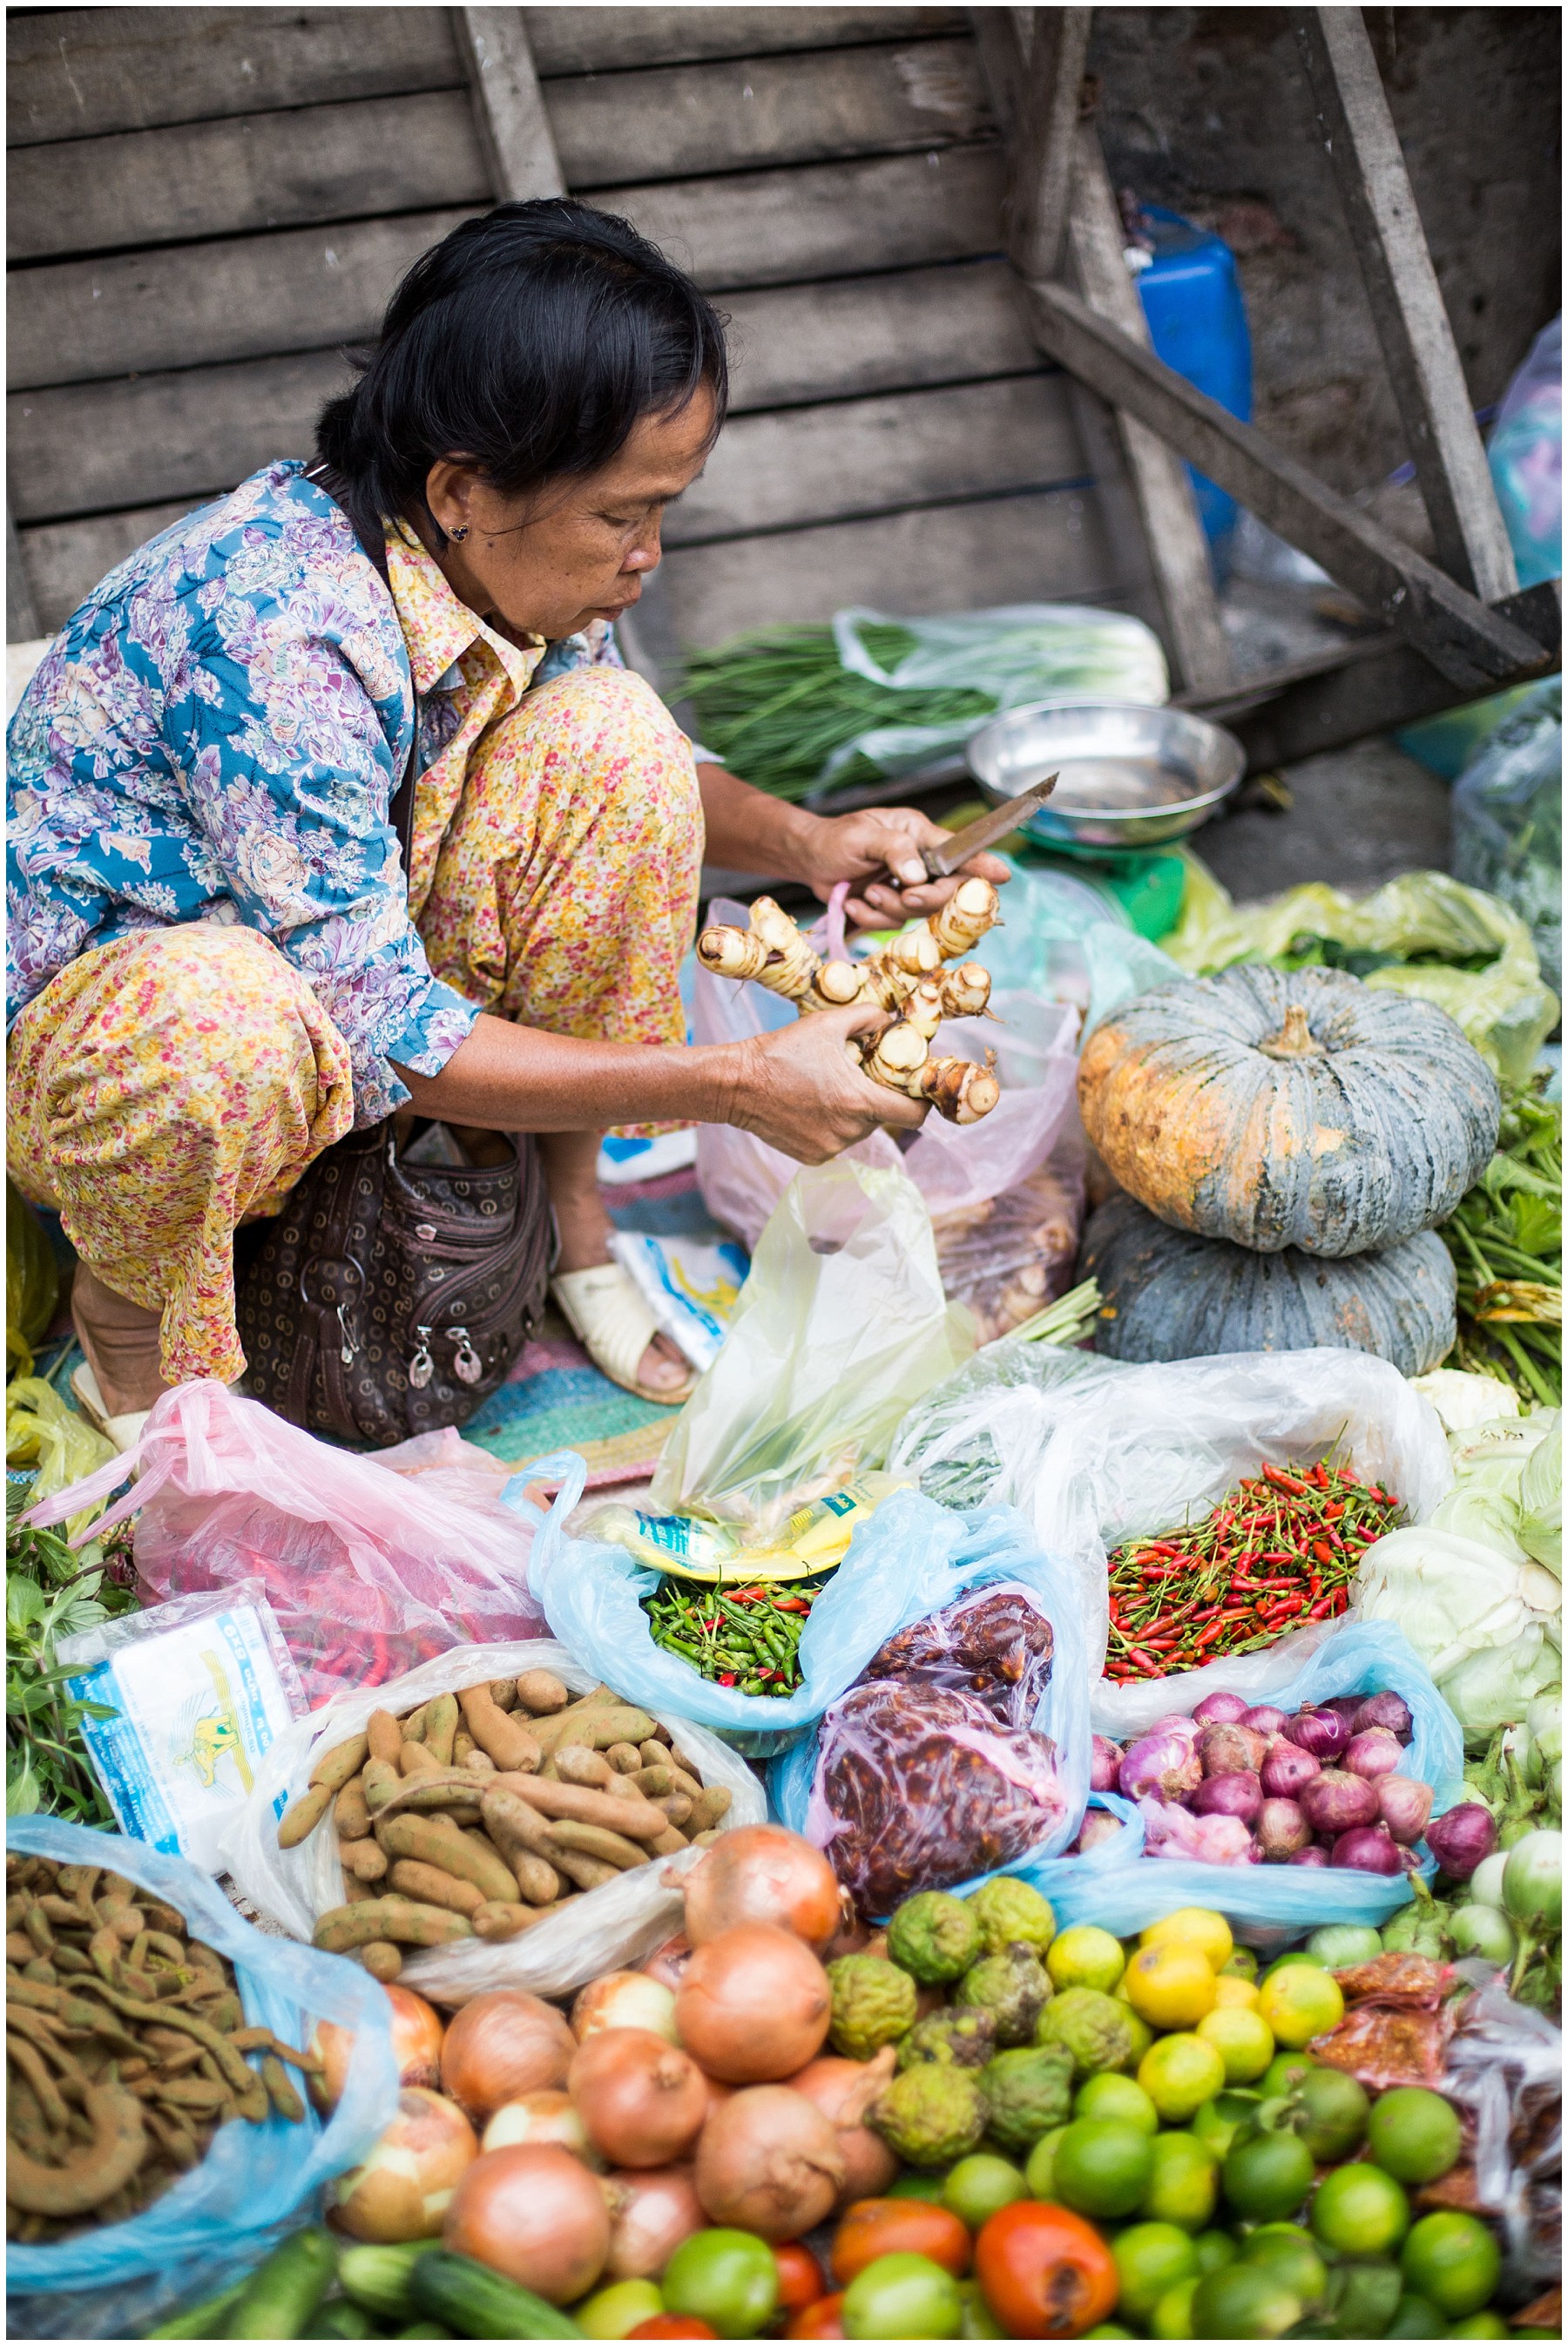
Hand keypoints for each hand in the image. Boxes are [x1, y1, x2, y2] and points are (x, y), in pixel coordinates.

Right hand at [726, 1002, 926, 1160]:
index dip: (921, 1103)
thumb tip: (890, 1020)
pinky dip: (831, 1126)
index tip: (914, 1090)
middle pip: (882, 1119)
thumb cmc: (781, 1051)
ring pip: (858, 1130)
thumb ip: (867, 1018)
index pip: (913, 1116)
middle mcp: (849, 1131)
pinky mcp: (813, 1157)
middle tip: (856, 1077)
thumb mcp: (827, 1024)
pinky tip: (809, 1106)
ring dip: (852, 1112)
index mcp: (859, 1101)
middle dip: (875, 1098)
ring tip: (827, 1089)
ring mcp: (830, 1148)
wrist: (736, 1084)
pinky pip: (835, 1141)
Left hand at [801, 805, 1009, 929]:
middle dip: (926, 898)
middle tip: (904, 895)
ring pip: (919, 911)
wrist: (808, 860)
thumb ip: (894, 850)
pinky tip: (853, 901)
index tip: (1001, 875)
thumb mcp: (862, 837)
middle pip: (947, 889)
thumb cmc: (834, 839)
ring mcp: (908, 886)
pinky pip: (894, 923)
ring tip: (865, 891)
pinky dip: (871, 916)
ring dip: (889, 906)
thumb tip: (918, 875)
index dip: (982, 865)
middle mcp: (920, 861)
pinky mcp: (893, 907)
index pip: (958, 850)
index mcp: (919, 834)